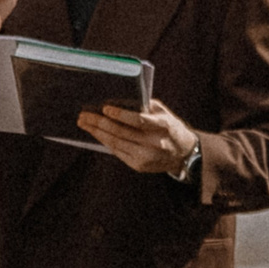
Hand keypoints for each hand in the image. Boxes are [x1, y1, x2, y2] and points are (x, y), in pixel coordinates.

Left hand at [79, 99, 200, 177]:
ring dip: (97, 133)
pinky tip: (96, 134)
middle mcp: (155, 143)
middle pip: (122, 132)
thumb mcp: (163, 113)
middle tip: (84, 115)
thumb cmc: (169, 127)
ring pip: (116, 143)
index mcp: (163, 126)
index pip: (138, 121)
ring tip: (84, 123)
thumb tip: (118, 102)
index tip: (105, 108)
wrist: (184, 153)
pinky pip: (117, 151)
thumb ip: (144, 106)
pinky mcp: (139, 166)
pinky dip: (105, 141)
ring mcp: (147, 157)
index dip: (120, 115)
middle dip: (100, 123)